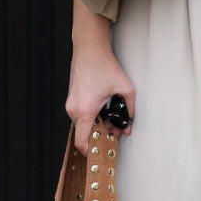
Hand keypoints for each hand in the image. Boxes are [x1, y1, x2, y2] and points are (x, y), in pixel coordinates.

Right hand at [66, 39, 135, 154]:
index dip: (92, 151)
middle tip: (115, 130)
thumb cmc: (105, 66)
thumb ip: (130, 111)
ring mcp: (70, 104)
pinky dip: (91, 117)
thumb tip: (129, 126)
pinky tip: (102, 108)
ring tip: (110, 116)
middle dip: (100, 135)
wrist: (89, 49)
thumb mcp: (125, 89)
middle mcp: (73, 109)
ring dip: (96, 125)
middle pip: (85, 134)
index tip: (102, 152)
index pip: (82, 142)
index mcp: (85, 110)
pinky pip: (79, 115)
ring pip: (82, 125)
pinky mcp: (70, 100)